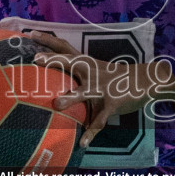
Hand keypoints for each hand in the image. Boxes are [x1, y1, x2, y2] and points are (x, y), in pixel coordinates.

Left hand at [23, 30, 174, 147]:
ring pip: (84, 93)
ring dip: (70, 98)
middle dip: (55, 61)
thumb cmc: (113, 76)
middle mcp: (91, 72)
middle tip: (37, 59)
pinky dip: (91, 132)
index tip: (30, 32)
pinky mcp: (112, 103)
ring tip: (56, 105)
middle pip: (71, 62)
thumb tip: (49, 79)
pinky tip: (83, 142)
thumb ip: (75, 72)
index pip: (64, 47)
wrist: (144, 80)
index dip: (47, 40)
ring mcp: (102, 87)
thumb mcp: (94, 69)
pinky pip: (99, 120)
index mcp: (86, 63)